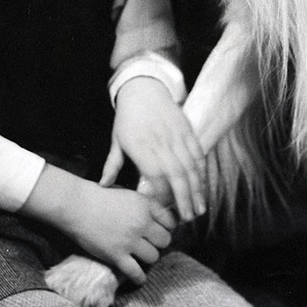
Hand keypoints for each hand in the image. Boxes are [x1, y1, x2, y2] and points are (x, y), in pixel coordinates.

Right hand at [21, 165, 175, 284]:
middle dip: (158, 243)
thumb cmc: (100, 196)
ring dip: (148, 258)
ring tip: (140, 256)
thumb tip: (158, 216)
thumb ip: (144, 205)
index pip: (171, 221)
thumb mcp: (128, 194)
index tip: (161, 230)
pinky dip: (139, 278)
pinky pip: (136, 273)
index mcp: (145, 204)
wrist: (77, 204)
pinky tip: (139, 277)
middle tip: (150, 243)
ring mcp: (129, 239)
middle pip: (165, 240)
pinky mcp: (116, 255)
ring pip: (154, 256)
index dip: (167, 227)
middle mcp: (141, 222)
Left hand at [100, 77, 206, 221]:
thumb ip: (112, 164)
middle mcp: (162, 143)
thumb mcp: (116, 139)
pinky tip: (203, 185)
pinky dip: (201, 170)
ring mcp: (177, 136)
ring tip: (199, 208)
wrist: (144, 87)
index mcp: (142, 147)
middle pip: (177, 175)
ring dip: (196, 189)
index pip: (156, 177)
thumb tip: (103, 186)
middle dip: (184, 199)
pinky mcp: (187, 130)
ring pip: (191, 166)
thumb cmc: (127, 116)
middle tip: (188, 218)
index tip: (162, 210)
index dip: (161, 196)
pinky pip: (197, 153)